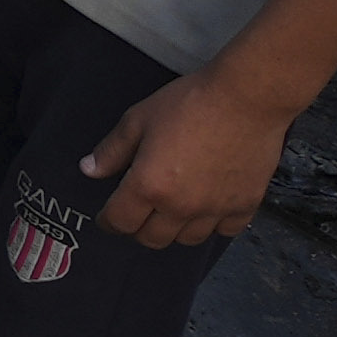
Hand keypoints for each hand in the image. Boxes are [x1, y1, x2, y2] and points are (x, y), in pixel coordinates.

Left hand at [83, 65, 300, 246]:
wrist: (246, 97)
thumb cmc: (192, 102)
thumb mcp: (138, 120)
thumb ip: (112, 150)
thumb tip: (89, 170)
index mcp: (149, 186)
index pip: (120, 222)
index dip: (108, 221)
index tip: (107, 218)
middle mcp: (181, 205)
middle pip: (152, 238)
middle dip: (138, 228)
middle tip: (138, 213)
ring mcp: (215, 208)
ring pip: (188, 240)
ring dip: (175, 229)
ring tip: (171, 211)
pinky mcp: (245, 204)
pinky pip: (226, 231)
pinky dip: (214, 225)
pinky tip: (208, 210)